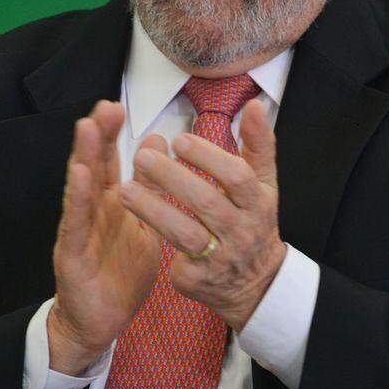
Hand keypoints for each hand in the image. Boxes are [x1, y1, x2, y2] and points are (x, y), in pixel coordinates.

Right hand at [48, 100, 164, 373]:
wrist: (103, 322)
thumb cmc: (122, 272)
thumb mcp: (144, 225)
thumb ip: (149, 187)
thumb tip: (157, 141)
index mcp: (111, 203)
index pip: (109, 161)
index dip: (111, 134)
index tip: (115, 105)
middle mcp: (92, 210)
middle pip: (92, 165)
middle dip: (97, 135)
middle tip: (104, 105)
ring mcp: (79, 230)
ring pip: (80, 187)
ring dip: (82, 157)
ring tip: (86, 127)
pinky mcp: (71, 253)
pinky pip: (76, 223)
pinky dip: (77, 198)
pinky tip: (79, 176)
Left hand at [118, 99, 286, 331]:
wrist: (257, 283)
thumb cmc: (254, 221)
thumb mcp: (264, 184)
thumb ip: (258, 144)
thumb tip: (253, 105)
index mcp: (258, 203)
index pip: (237, 176)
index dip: (208, 157)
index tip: (179, 139)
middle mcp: (242, 232)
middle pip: (207, 202)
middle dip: (171, 178)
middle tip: (142, 156)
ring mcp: (221, 259)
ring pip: (184, 233)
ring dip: (153, 210)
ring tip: (124, 189)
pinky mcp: (199, 281)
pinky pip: (174, 261)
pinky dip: (156, 242)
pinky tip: (131, 225)